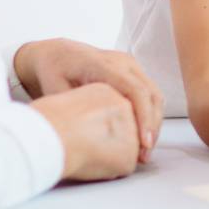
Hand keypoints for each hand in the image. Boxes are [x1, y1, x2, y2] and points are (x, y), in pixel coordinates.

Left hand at [14, 38, 162, 163]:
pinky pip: (149, 95)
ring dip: (154, 123)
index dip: (143, 117)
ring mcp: (131, 66)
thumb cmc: (54, 72)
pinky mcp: (134, 73)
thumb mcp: (56, 90)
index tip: (143, 142)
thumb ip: (75, 109)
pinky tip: (141, 137)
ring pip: (154, 95)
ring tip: (144, 150)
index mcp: (103, 64)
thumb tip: (90, 136)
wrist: (58, 54)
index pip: (134, 90)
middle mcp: (123, 62)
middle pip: (150, 93)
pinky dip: (149, 116)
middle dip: (152, 125)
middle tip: (145, 154)